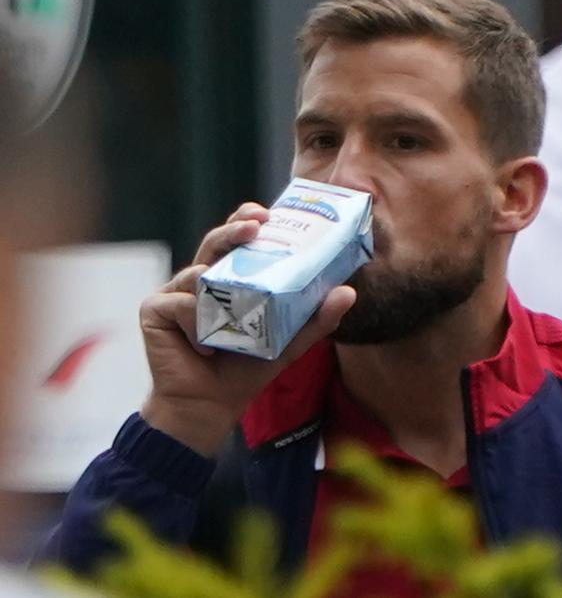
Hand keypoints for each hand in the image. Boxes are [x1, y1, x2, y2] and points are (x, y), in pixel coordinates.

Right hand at [138, 203, 355, 455]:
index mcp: (231, 279)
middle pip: (215, 242)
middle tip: (254, 225)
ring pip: (198, 274)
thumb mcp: (289, 342)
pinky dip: (197, 325)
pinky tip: (203, 348)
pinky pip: (181, 304)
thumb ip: (316, 318)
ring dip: (218, 299)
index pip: (238, 240)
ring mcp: (176, 292)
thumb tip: (348, 292)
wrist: (211, 405)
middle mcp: (202, 279)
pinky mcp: (155, 309)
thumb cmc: (245, 369)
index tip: (267, 213)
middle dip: (234, 229)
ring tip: (228, 330)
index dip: (247, 220)